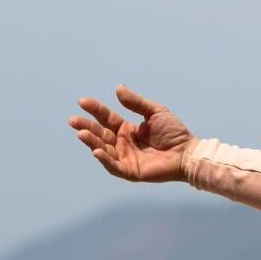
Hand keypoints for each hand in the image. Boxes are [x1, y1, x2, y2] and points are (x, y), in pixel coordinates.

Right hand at [67, 85, 191, 182]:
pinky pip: (113, 166)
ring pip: (103, 149)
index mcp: (127, 129)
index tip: (82, 101)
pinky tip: (96, 150)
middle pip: (100, 134)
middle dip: (86, 127)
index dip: (95, 110)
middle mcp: (122, 143)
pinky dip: (104, 159)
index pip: (107, 118)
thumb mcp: (155, 112)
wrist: (187, 152)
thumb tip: (118, 88)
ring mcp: (125, 158)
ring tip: (81, 133)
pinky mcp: (130, 171)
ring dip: (91, 142)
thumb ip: (136, 102)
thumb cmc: (174, 132)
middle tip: (73, 120)